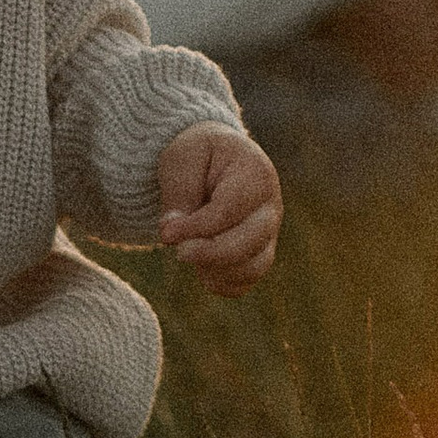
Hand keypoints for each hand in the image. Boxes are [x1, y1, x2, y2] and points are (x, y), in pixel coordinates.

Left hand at [156, 124, 280, 292]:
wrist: (214, 158)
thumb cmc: (198, 154)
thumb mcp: (181, 159)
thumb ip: (179, 193)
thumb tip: (172, 235)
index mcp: (256, 172)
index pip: (229, 210)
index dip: (196, 227)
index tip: (165, 233)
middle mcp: (271, 205)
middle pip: (249, 243)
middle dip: (208, 253)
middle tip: (178, 251)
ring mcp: (270, 232)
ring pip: (253, 267)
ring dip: (215, 269)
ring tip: (188, 253)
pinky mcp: (261, 252)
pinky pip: (249, 280)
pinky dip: (224, 283)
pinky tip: (201, 269)